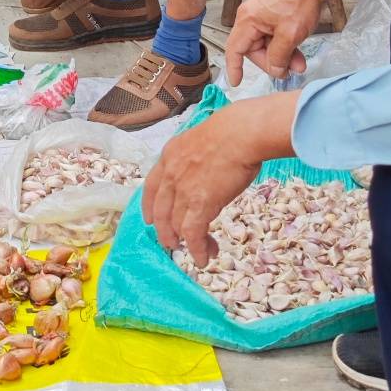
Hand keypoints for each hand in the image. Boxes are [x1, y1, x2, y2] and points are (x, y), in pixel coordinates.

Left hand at [142, 97, 297, 265]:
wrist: (240, 134)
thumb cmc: (231, 132)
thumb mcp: (200, 142)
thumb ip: (194, 160)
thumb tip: (204, 174)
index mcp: (169, 156)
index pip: (151, 187)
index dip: (149, 206)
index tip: (150, 219)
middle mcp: (170, 174)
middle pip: (161, 211)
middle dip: (165, 231)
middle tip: (171, 243)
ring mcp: (183, 190)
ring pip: (176, 225)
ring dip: (186, 242)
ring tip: (197, 252)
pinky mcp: (200, 204)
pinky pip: (193, 234)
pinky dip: (197, 249)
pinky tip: (203, 258)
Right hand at [224, 0, 328, 85]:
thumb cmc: (300, 2)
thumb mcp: (290, 35)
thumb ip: (279, 56)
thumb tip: (275, 71)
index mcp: (248, 20)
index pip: (235, 49)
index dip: (234, 67)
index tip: (237, 82)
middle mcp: (250, 16)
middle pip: (253, 49)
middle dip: (272, 62)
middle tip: (290, 71)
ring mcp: (261, 15)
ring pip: (266, 44)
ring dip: (282, 55)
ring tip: (300, 63)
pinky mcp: (272, 14)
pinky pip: (273, 36)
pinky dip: (284, 46)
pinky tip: (297, 51)